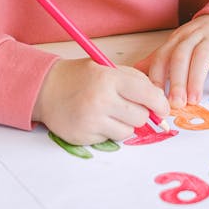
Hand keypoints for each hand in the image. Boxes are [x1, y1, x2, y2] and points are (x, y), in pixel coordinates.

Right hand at [32, 58, 169, 145]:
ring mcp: (91, 121)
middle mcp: (101, 100)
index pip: (148, 95)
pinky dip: (108, 131)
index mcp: (109, 79)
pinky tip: (95, 119)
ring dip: (124, 124)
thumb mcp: (108, 69)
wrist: (46, 89)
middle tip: (127, 106)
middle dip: (140, 114)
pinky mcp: (83, 137)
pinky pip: (110, 139)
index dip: (160, 104)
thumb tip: (160, 103)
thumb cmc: (81, 77)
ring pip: (128, 132)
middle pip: (141, 117)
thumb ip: (135, 81)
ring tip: (109, 112)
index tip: (163, 109)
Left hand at [138, 15, 208, 108]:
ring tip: (194, 100)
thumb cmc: (203, 38)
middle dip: (177, 81)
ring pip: (202, 56)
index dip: (158, 75)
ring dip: (196, 80)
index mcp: (178, 38)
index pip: (163, 55)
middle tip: (176, 103)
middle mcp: (194, 35)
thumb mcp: (180, 45)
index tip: (155, 97)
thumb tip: (134, 73)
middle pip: (181, 55)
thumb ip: (160, 59)